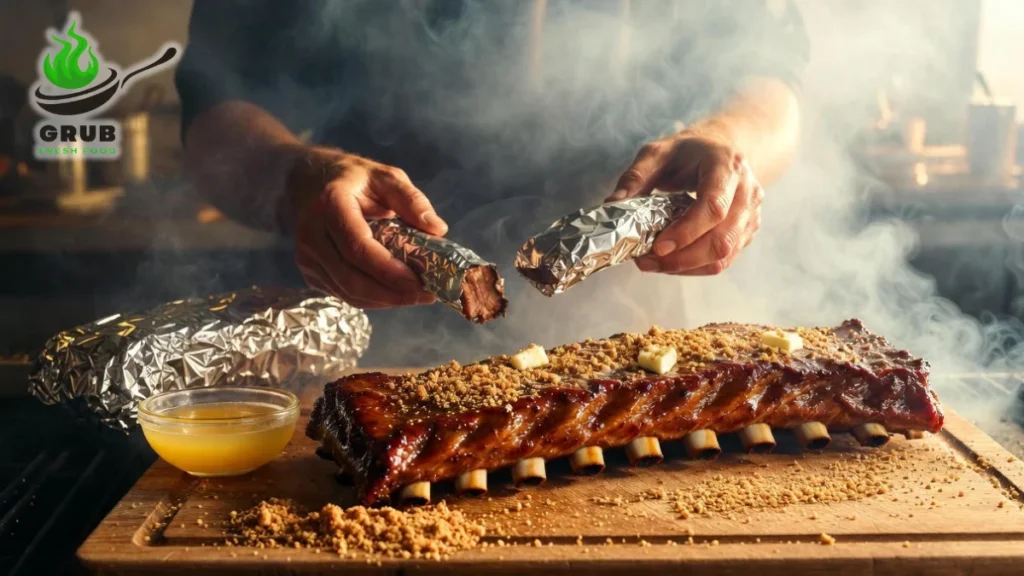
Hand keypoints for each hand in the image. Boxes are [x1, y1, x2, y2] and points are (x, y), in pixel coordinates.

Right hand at [289, 147, 447, 307]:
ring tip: (417, 296)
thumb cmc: (351, 178)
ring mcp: (306, 257)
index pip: (358, 248)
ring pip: (347, 292)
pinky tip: (394, 293)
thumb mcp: (384, 176)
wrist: (306, 181)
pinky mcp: (309, 272)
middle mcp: (312, 234)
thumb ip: (411, 199)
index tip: (421, 283)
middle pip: (351, 278)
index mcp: (331, 205)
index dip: (389, 271)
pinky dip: (371, 299)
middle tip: (426, 296)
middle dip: (392, 294)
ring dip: (385, 301)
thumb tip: (438, 228)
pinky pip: (342, 294)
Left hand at [607, 130, 762, 274]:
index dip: (686, 231)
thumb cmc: (688, 152)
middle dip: (682, 258)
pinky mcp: (747, 231)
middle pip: (722, 239)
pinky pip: (725, 260)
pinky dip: (695, 267)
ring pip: (725, 255)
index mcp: (726, 165)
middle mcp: (746, 191)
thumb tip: (612, 204)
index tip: (657, 246)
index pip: (714, 206)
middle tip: (647, 261)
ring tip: (654, 263)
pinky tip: (672, 262)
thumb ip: (635, 176)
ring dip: (687, 267)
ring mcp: (751, 213)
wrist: (721, 149)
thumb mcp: (658, 153)